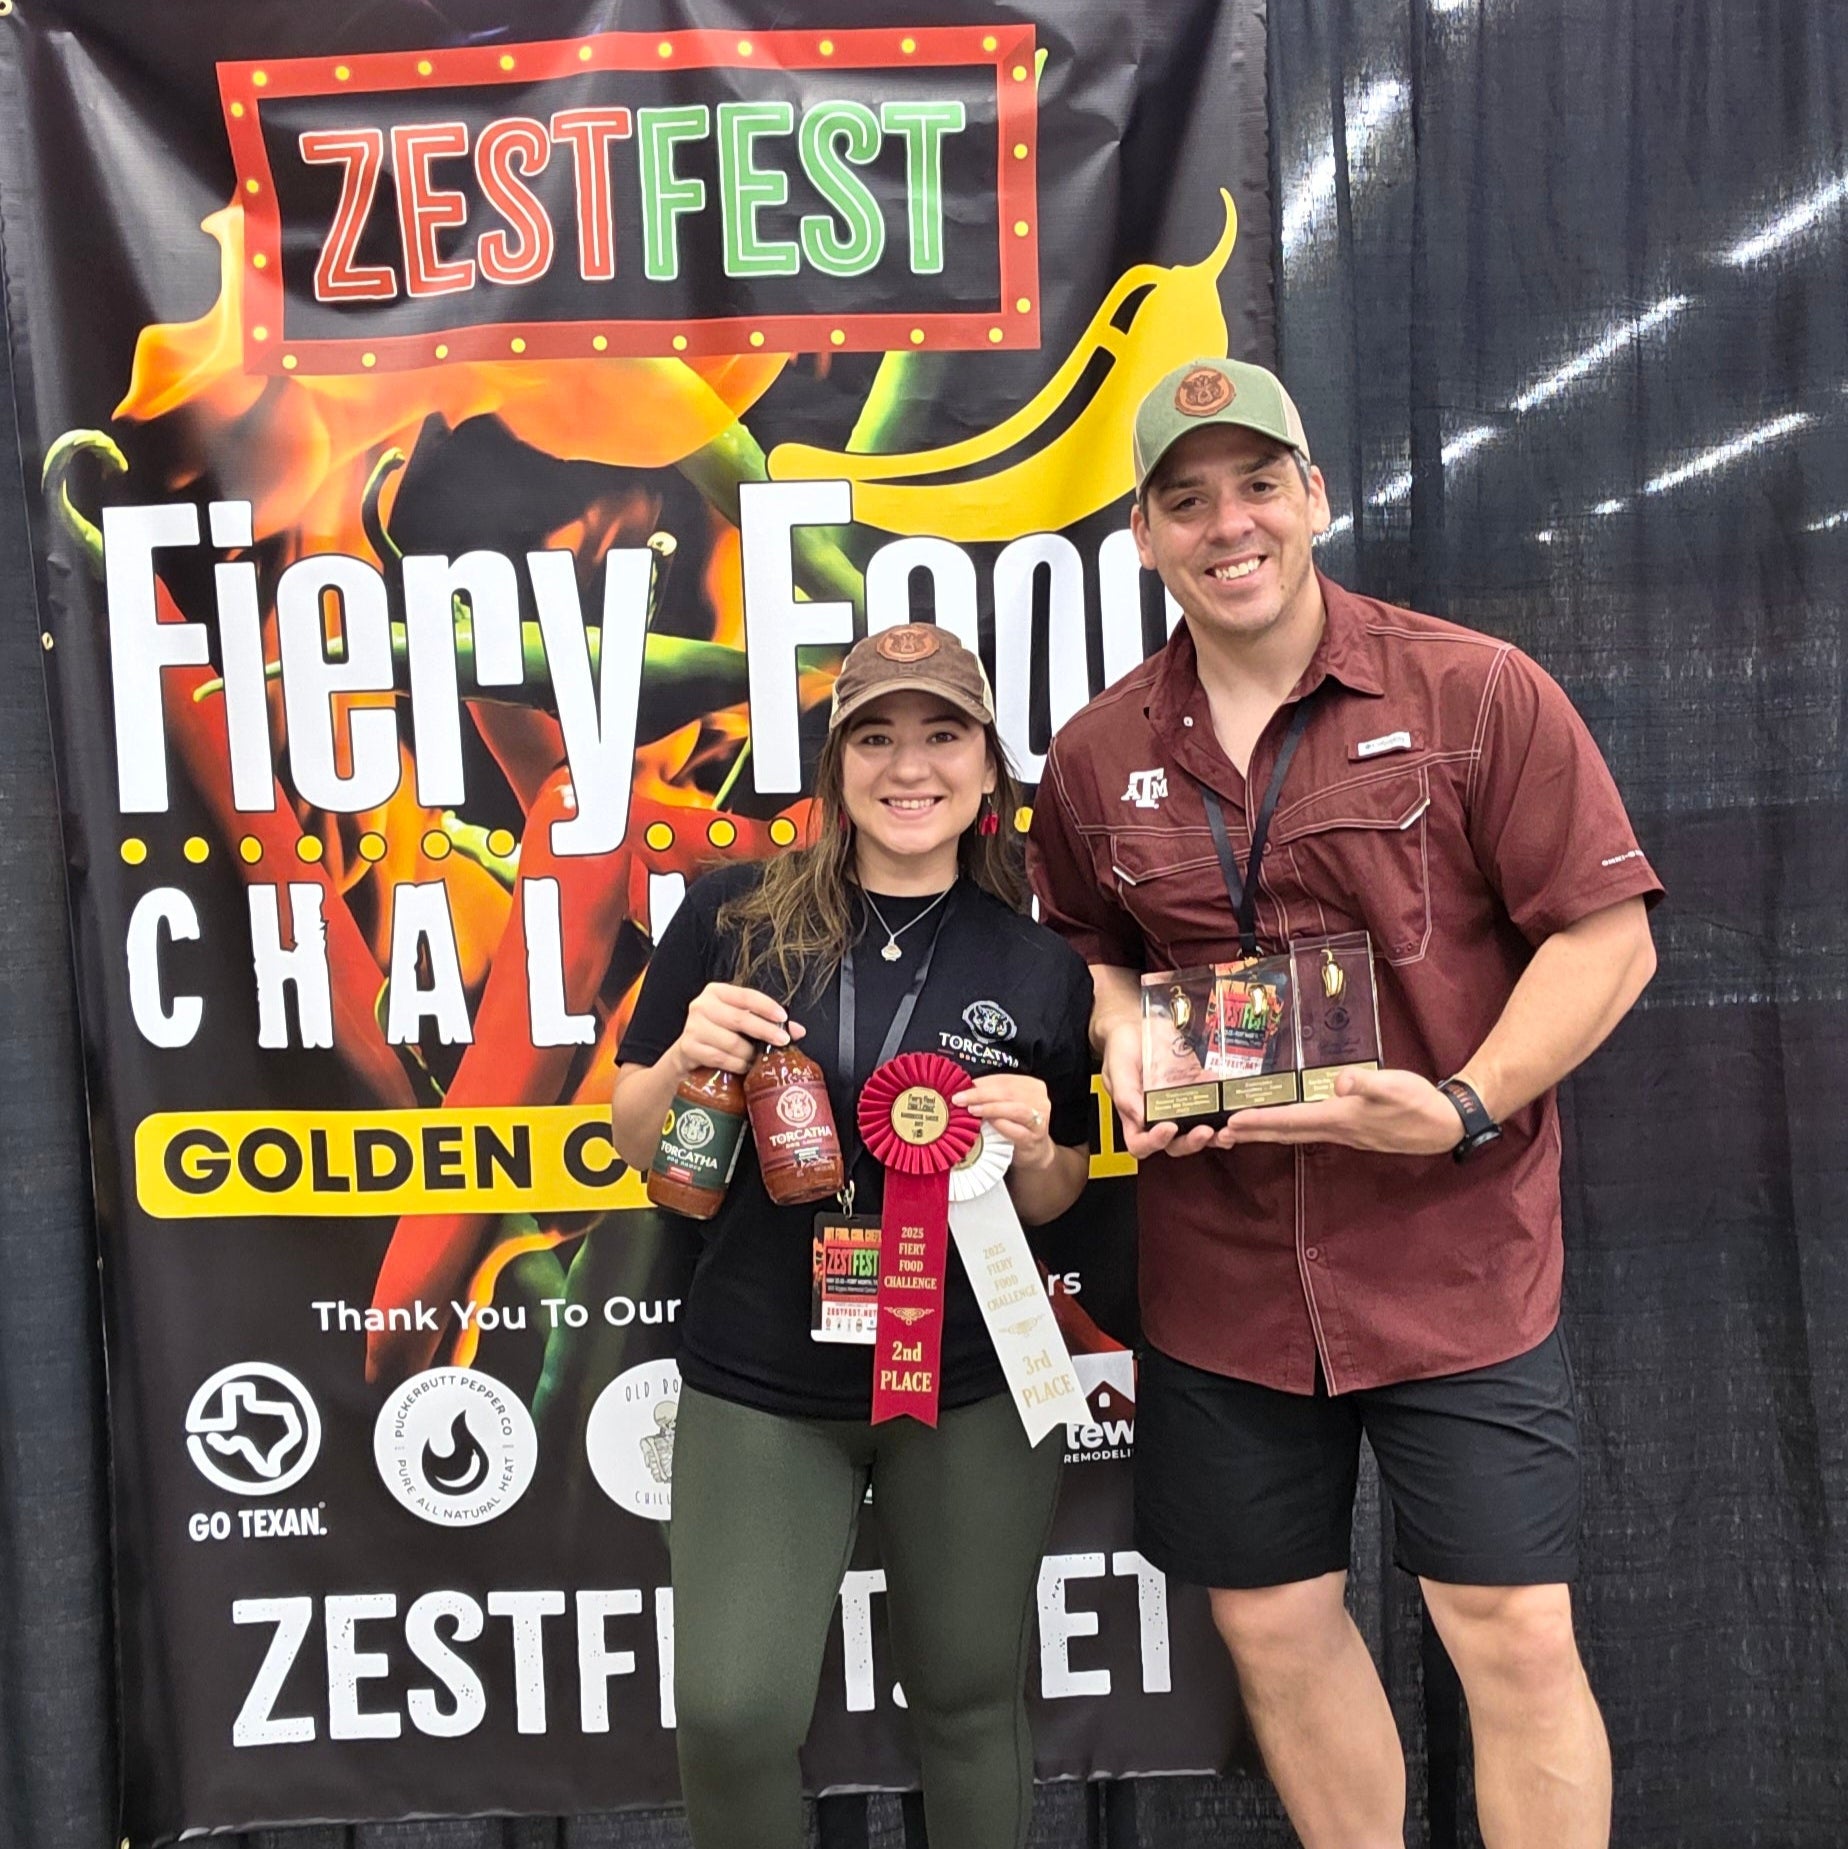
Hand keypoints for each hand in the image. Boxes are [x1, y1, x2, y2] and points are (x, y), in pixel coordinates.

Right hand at [671, 982, 803, 1075]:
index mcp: (717, 992)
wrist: (688, 1052)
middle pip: (740, 1018)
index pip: (746, 995)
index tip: (783, 1018)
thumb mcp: (741, 1022)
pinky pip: (720, 1058)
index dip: (766, 1006)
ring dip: (749, 1054)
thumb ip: (767, 1022)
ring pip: (731, 1042)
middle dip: (765, 1031)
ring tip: (758, 1059)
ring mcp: (693, 1027)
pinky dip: (736, 1064)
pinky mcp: (688, 1048)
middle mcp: (702, 1005)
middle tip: (782, 1041)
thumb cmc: (719, 1033)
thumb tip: (798, 1031)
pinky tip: (744, 1067)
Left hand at [952, 1074, 1056, 1170]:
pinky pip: (1017, 1130)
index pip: (1003, 1079)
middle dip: (980, 1094)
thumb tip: (963, 1088)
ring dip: (990, 1108)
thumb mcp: (1005, 1105)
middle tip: (959, 1098)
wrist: (1035, 1152)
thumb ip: (990, 1095)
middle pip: (1008, 1092)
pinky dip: (1001, 1125)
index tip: (960, 1086)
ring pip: (1015, 1109)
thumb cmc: (1016, 1125)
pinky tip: (987, 1124)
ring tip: (971, 1109)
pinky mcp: (1034, 1139)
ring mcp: (1039, 1120)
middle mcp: (1039, 1099)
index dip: (981, 1082)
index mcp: (1031, 1085)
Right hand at [1098, 1024, 1222, 1159]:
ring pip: (1197, 1130)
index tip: (1168, 1127)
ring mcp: (1179, 1105)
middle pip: (1175, 1144)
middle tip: (1204, 1130)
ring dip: (1214, 1135)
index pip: (1142, 1143)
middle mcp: (1158, 1115)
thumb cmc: (1122, 1047)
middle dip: (1191, 1142)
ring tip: (1226, 1128)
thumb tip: (1140, 1118)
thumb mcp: (1117, 1067)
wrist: (1139, 1025)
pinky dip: (1224, 1107)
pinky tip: (1228, 1098)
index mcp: (1134, 1115)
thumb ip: (1125, 1093)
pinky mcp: (1196, 1090)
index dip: (1155, 1142)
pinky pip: (1213, 1106)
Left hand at [1223, 1066, 1460, 1154]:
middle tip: (1218, 1136)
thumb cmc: (1418, 1102)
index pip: (1289, 1120)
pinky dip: (1288, 1130)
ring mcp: (1344, 1134)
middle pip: (1284, 1133)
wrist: (1444, 1124)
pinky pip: (1310, 1132)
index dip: (1258, 1121)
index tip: (1230, 1123)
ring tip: (1240, 1133)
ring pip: (1295, 1135)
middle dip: (1251, 1134)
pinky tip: (1285, 1126)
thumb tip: (1340, 1083)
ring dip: (1266, 1134)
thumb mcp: (1394, 1086)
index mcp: (1338, 1118)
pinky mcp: (1352, 1131)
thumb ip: (1366, 1084)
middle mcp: (1336, 1130)